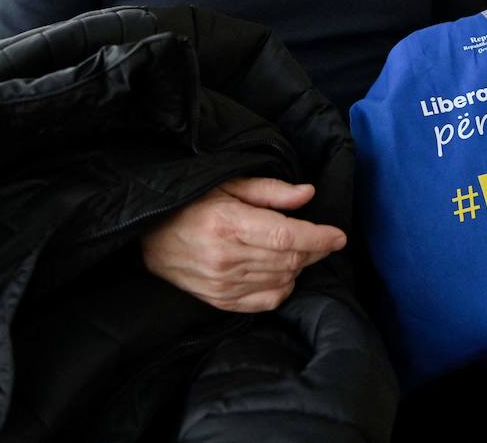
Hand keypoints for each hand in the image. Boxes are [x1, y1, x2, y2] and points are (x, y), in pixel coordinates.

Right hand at [140, 177, 346, 312]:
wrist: (147, 237)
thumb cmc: (190, 203)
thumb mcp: (228, 184)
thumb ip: (270, 191)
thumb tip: (308, 194)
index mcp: (228, 223)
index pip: (287, 235)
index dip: (319, 237)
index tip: (339, 235)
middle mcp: (226, 257)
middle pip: (289, 259)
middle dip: (315, 249)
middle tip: (324, 238)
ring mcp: (222, 284)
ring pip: (283, 279)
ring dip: (300, 265)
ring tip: (300, 249)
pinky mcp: (220, 301)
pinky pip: (267, 300)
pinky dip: (284, 286)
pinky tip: (283, 271)